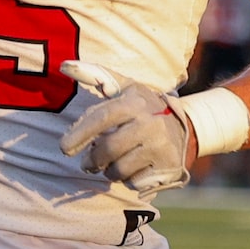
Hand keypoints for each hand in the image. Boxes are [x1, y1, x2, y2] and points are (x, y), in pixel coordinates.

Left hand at [59, 59, 190, 195]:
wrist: (185, 127)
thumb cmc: (142, 108)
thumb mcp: (124, 88)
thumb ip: (95, 76)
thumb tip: (64, 66)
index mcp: (135, 102)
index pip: (101, 119)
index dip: (79, 135)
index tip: (64, 148)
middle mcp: (150, 123)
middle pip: (108, 149)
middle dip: (92, 160)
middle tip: (88, 164)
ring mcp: (161, 146)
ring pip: (119, 169)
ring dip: (110, 171)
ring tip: (114, 163)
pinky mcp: (168, 167)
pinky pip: (134, 182)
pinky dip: (128, 179)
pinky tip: (134, 168)